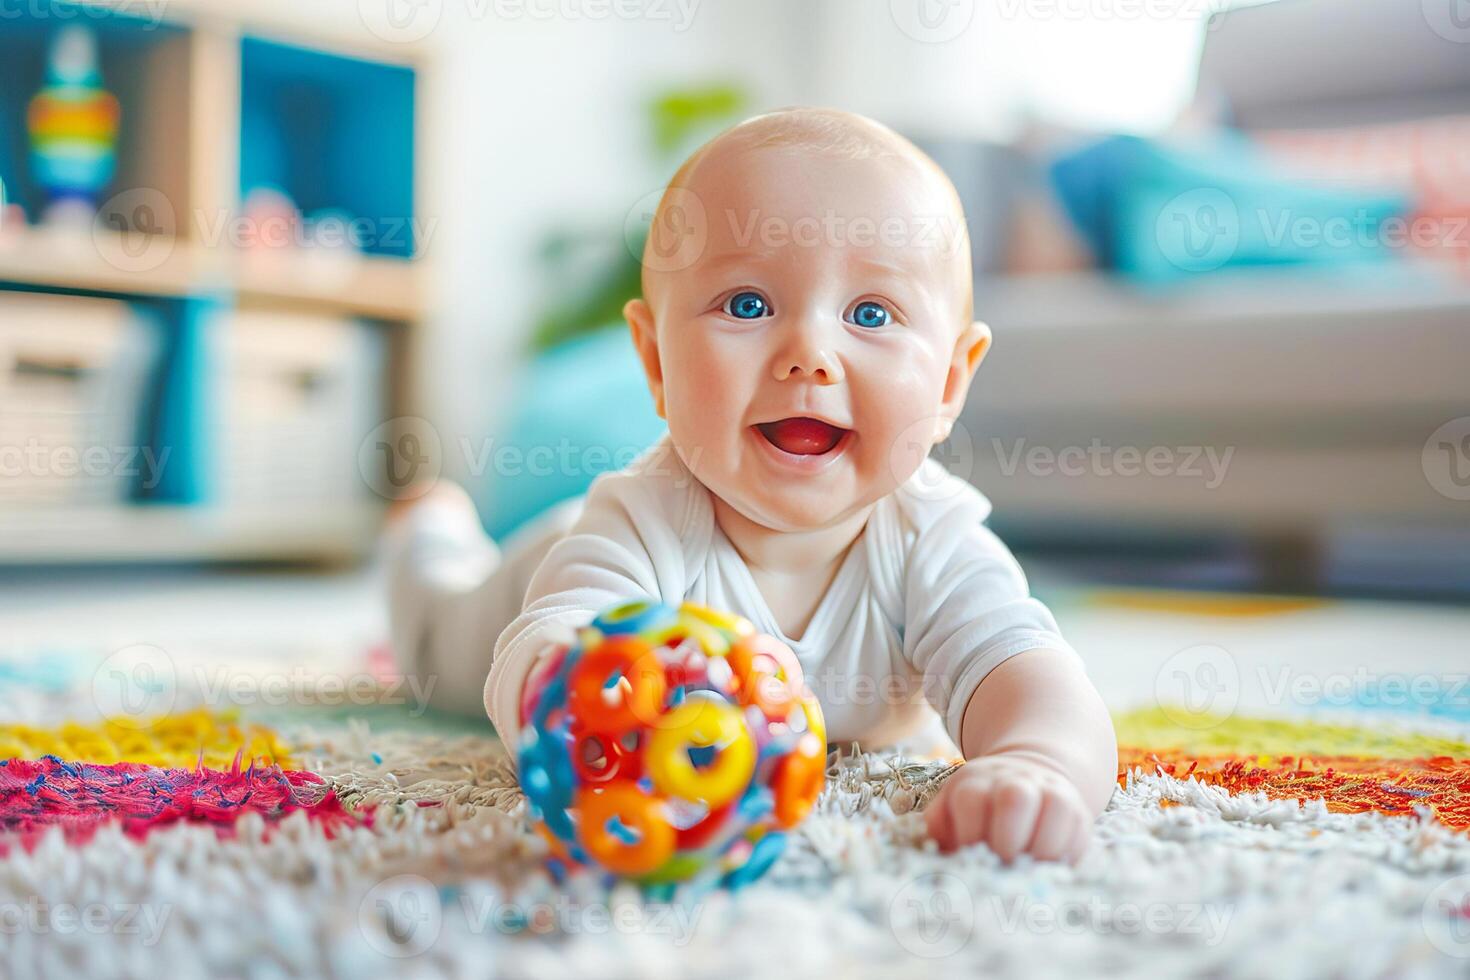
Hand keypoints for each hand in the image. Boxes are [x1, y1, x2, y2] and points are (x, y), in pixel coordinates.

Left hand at [924, 754, 1091, 862]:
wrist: (1027, 777)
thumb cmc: (980, 806)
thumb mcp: (952, 808)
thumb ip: (939, 828)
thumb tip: (938, 856)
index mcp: (977, 780)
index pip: (971, 800)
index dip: (970, 835)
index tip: (971, 859)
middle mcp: (1016, 780)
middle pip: (1015, 799)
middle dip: (1007, 841)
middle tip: (1003, 865)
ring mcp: (1051, 791)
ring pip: (1055, 810)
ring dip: (1040, 851)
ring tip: (1026, 871)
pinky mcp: (1078, 811)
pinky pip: (1079, 833)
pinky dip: (1064, 857)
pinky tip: (1047, 868)